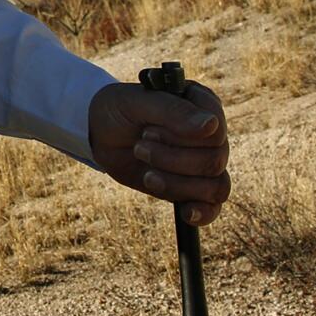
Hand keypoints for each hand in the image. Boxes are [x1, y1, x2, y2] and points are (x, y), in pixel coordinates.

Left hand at [88, 79, 230, 225]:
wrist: (99, 133)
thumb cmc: (119, 109)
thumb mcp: (136, 102)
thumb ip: (173, 111)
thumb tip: (211, 126)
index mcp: (202, 105)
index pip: (216, 129)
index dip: (183, 136)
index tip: (149, 131)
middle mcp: (210, 135)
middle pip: (214, 159)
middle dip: (171, 159)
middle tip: (139, 146)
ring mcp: (204, 162)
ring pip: (215, 185)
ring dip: (177, 183)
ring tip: (147, 173)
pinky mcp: (193, 186)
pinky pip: (213, 206)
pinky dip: (204, 212)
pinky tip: (186, 213)